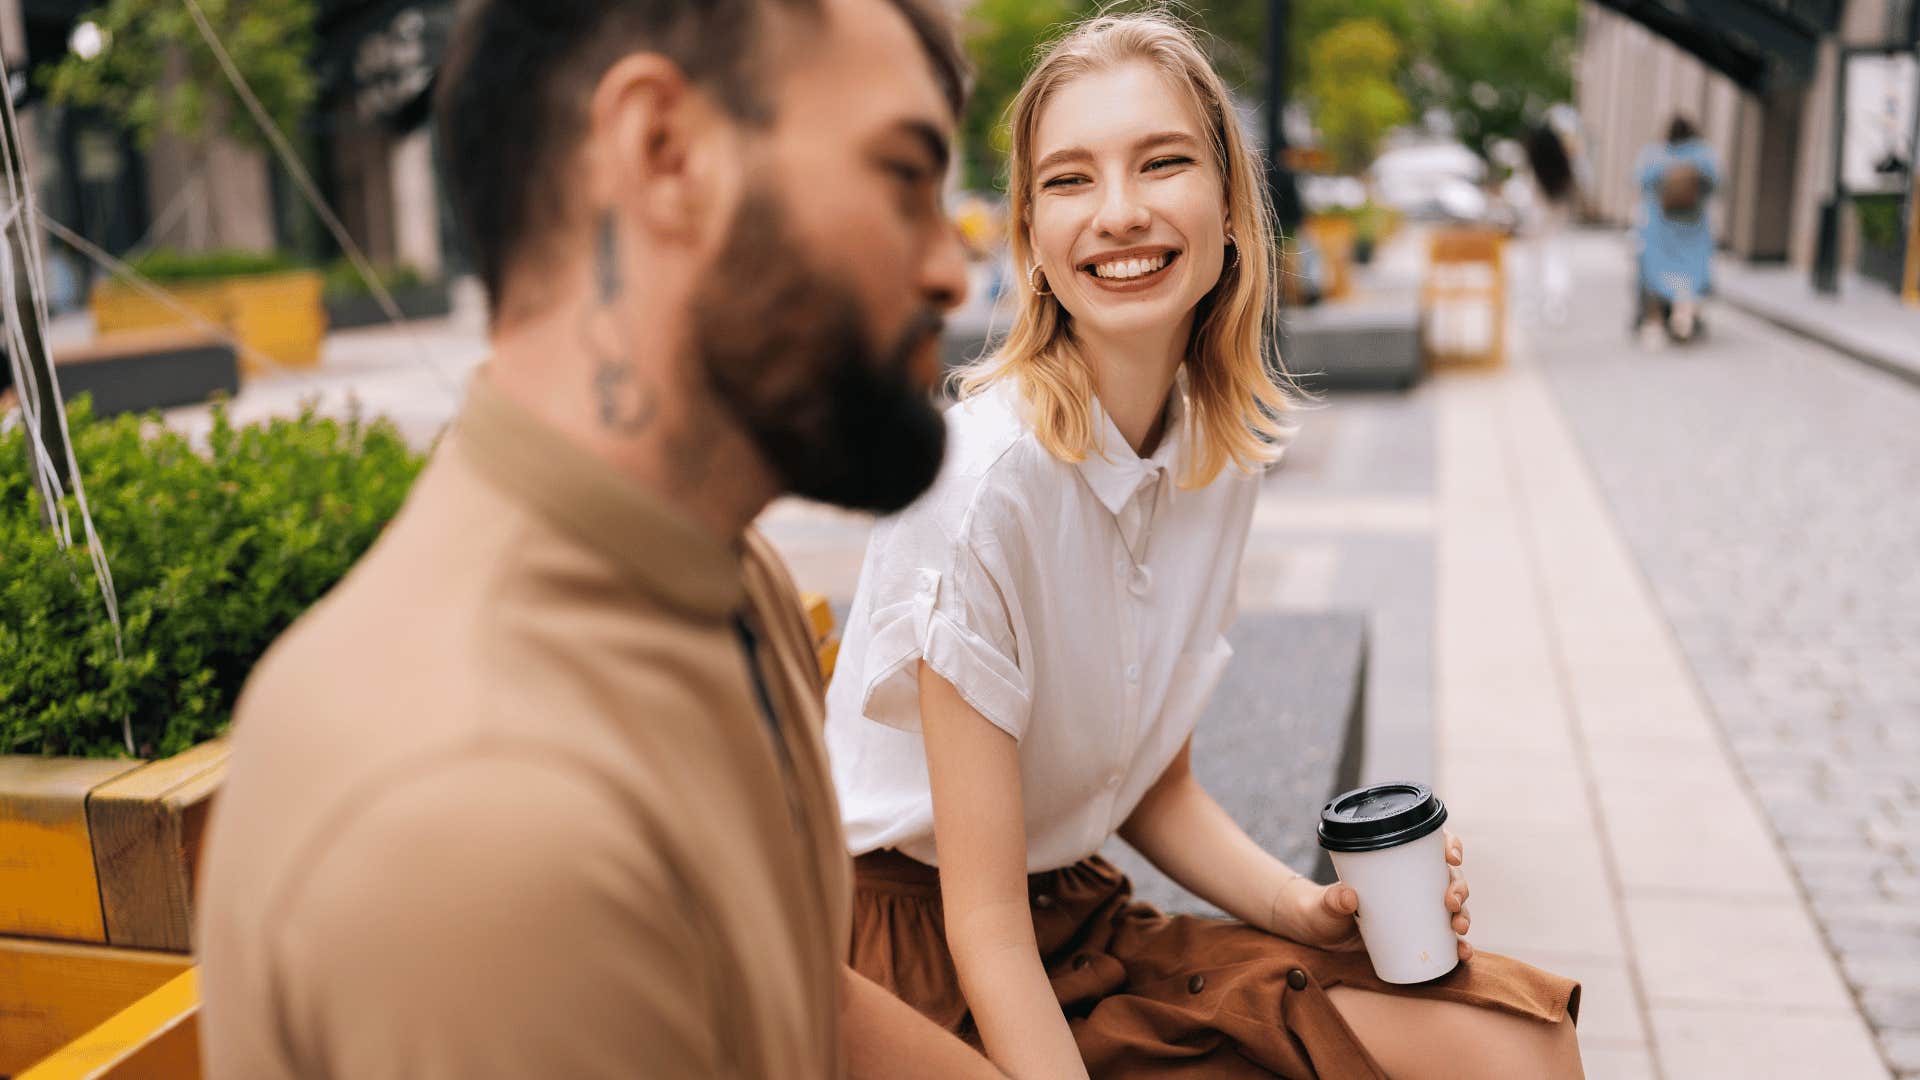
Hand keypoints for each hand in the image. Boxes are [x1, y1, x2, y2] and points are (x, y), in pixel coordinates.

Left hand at [1271, 831, 1474, 961]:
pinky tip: (1464, 954)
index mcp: (1395, 865)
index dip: (1450, 845)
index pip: (1431, 846)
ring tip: (1460, 928)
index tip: (1451, 857)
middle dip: (1459, 887)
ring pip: (1454, 908)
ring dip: (1465, 915)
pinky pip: (1446, 940)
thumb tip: (1347, 898)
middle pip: (1450, 878)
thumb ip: (1332, 900)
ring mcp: (1418, 911)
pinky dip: (1459, 946)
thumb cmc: (1324, 909)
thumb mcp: (1326, 903)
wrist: (1320, 937)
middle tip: (1452, 901)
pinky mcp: (1418, 936)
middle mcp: (1413, 885)